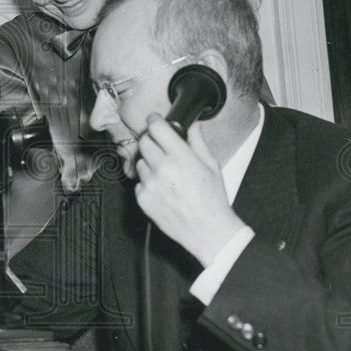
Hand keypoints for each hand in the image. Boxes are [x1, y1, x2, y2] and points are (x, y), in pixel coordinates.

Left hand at [134, 116, 244, 265]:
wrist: (207, 230)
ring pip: (140, 162)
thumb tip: (193, 125)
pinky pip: (139, 183)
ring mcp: (150, 184)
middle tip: (161, 146)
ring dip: (149, 163)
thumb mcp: (211, 165)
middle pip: (144, 142)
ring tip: (166, 174)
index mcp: (181, 157)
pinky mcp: (143, 199)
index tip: (156, 121)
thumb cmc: (212, 200)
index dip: (155, 121)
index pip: (156, 128)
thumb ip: (198, 141)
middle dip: (152, 140)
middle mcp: (162, 168)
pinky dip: (147, 183)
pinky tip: (163, 189)